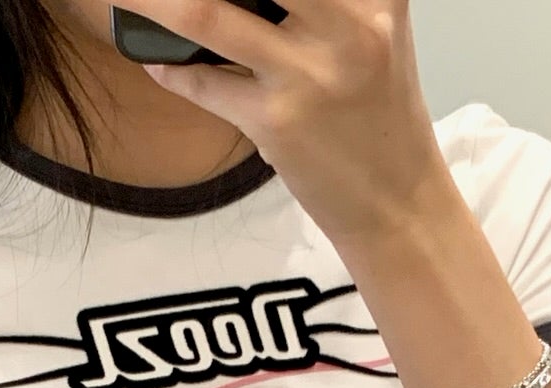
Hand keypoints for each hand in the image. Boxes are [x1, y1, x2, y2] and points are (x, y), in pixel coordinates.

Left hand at [136, 0, 444, 245]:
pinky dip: (168, 66)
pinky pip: (201, 82)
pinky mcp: (276, 122)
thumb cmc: (378, 115)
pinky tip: (155, 59)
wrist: (397, 204)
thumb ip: (330, 0)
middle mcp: (347, 24)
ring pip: (206, 15)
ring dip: (153, 3)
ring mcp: (308, 75)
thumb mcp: (373, 34)